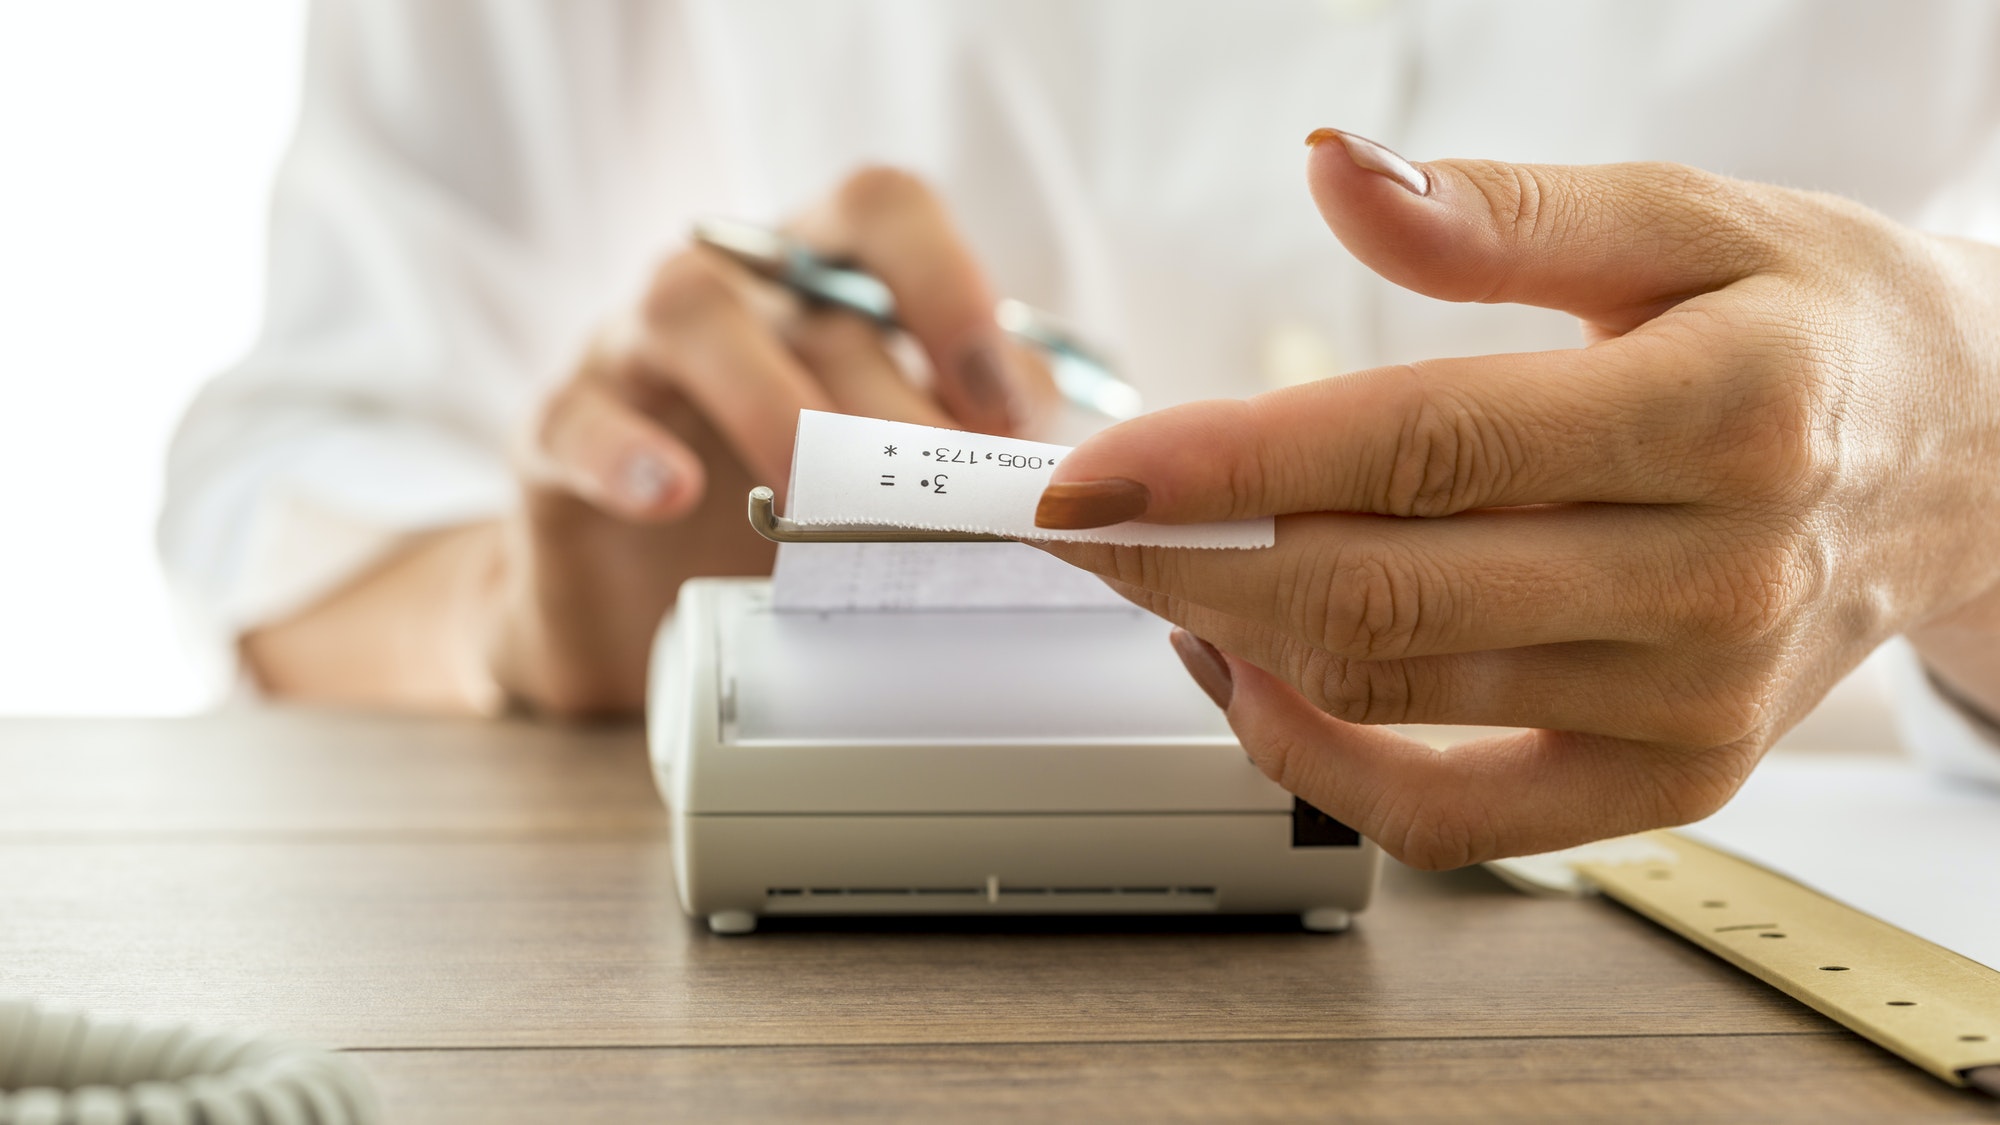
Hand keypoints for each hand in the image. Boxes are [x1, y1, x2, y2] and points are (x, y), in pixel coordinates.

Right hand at [489, 167, 1053, 714]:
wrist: (642, 609)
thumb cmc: (791, 513)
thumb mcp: (893, 473)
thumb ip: (971, 442)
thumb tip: (1069, 465)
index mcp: (822, 279)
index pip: (884, 209)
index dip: (951, 287)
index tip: (1004, 410)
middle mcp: (735, 289)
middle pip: (812, 295)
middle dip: (891, 404)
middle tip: (942, 507)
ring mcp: (635, 349)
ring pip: (688, 311)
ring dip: (771, 402)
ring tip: (819, 498)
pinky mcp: (558, 431)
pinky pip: (574, 417)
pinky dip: (623, 452)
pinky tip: (671, 493)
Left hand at [1036, 129, 1999, 867]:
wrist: (1972, 456)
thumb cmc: (1817, 322)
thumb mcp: (1687, 218)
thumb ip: (1501, 210)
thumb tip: (1336, 169)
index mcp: (1722, 410)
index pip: (1419, 445)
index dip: (1227, 463)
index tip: (1090, 469)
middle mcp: (1715, 575)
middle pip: (1382, 589)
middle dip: (1187, 559)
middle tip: (1082, 519)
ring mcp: (1694, 700)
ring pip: (1394, 690)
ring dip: (1230, 637)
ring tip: (1154, 565)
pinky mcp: (1670, 776)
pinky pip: (1452, 819)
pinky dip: (1321, 763)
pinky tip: (1250, 682)